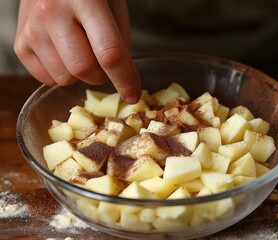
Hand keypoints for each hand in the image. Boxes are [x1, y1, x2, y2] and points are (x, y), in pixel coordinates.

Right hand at [14, 0, 140, 102]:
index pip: (109, 53)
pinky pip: (46, 79)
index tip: (132, 95)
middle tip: (102, 63)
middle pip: (84, 69)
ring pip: (64, 79)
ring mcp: (32, 29)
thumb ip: (118, 42)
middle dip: (100, 76)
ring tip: (79, 52)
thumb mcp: (113, 7)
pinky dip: (60, 74)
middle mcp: (53, 12)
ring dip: (79, 75)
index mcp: (86, 0)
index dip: (125, 80)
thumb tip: (119, 78)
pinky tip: (62, 55)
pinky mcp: (20, 44)